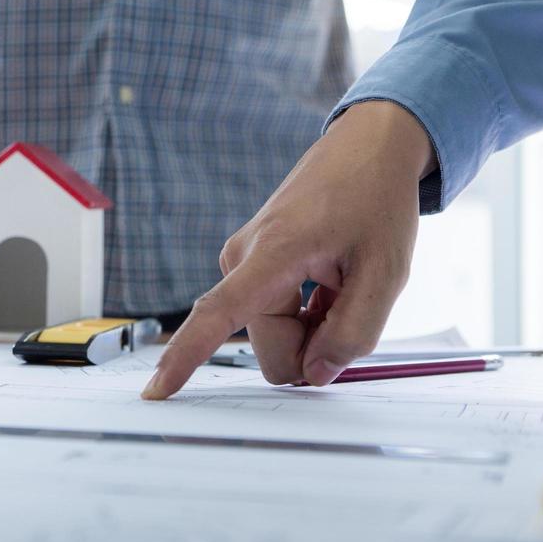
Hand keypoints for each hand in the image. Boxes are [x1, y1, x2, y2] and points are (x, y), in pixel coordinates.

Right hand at [142, 102, 436, 398]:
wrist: (367, 149)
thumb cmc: (376, 201)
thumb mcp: (386, 273)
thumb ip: (353, 333)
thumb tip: (315, 373)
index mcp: (270, 254)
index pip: (218, 314)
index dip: (186, 358)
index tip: (156, 392)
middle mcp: (242, 258)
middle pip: (270, 345)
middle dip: (312, 345)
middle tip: (352, 304)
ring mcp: (242, 260)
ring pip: (274, 334)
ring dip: (313, 327)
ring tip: (343, 283)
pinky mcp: (250, 264)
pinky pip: (275, 316)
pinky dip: (307, 315)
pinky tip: (331, 285)